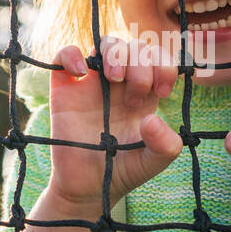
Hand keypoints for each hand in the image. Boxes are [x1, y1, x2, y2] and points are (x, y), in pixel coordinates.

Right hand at [45, 37, 182, 215]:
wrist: (88, 188)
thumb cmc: (122, 171)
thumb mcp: (153, 162)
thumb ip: (166, 145)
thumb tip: (152, 119)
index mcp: (145, 94)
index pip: (159, 60)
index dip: (164, 66)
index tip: (161, 92)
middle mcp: (121, 83)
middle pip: (135, 47)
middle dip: (141, 64)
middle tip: (134, 98)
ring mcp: (92, 83)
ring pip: (107, 44)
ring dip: (116, 53)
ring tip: (115, 78)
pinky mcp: (65, 87)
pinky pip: (64, 55)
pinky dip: (72, 54)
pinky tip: (82, 72)